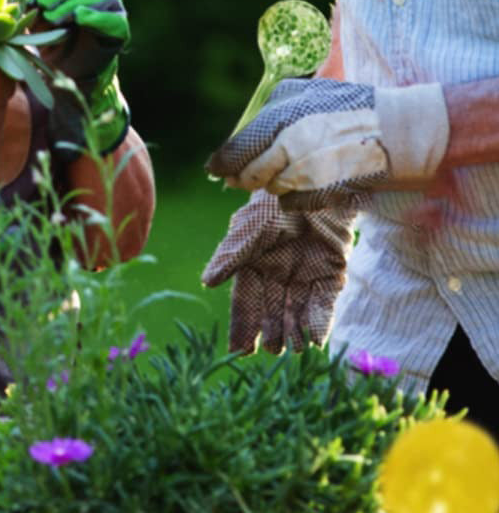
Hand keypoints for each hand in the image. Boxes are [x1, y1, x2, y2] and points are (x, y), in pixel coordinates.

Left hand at [18, 0, 129, 155]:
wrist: (64, 74)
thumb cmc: (45, 41)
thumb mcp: (29, 16)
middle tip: (42, 6)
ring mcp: (111, 7)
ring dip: (74, 1)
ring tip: (55, 18)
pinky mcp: (118, 28)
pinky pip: (114, 18)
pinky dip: (96, 16)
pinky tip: (79, 18)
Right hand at [202, 191, 354, 352]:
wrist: (318, 186)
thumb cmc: (276, 203)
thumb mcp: (250, 226)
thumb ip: (232, 254)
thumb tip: (207, 282)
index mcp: (254, 263)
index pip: (245, 300)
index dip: (243, 324)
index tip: (240, 350)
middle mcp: (277, 274)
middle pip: (271, 310)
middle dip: (271, 331)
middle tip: (272, 351)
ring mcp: (305, 276)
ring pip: (297, 310)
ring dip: (294, 330)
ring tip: (293, 349)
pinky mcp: (331, 275)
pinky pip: (323, 303)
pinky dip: (319, 321)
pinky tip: (315, 339)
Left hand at [206, 78, 449, 210]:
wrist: (409, 129)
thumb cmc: (361, 110)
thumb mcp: (314, 95)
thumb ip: (278, 114)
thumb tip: (244, 142)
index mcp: (284, 105)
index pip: (241, 143)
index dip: (226, 160)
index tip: (215, 169)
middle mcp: (289, 132)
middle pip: (251, 170)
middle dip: (246, 178)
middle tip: (239, 182)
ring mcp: (305, 161)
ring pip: (273, 187)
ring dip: (280, 185)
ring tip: (304, 172)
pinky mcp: (322, 186)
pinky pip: (294, 202)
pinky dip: (300, 199)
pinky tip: (318, 184)